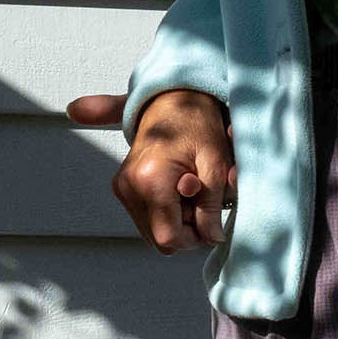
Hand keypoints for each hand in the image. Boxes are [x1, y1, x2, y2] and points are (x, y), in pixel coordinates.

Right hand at [70, 88, 234, 251]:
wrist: (173, 100)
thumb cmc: (198, 126)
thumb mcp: (216, 165)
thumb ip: (212, 207)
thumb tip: (211, 238)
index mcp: (150, 180)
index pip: (169, 238)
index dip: (194, 238)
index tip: (209, 221)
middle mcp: (128, 186)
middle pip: (159, 238)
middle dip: (186, 228)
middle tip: (202, 199)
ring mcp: (121, 187)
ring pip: (152, 231)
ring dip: (176, 219)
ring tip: (190, 190)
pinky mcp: (121, 187)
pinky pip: (146, 217)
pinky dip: (166, 211)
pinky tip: (177, 189)